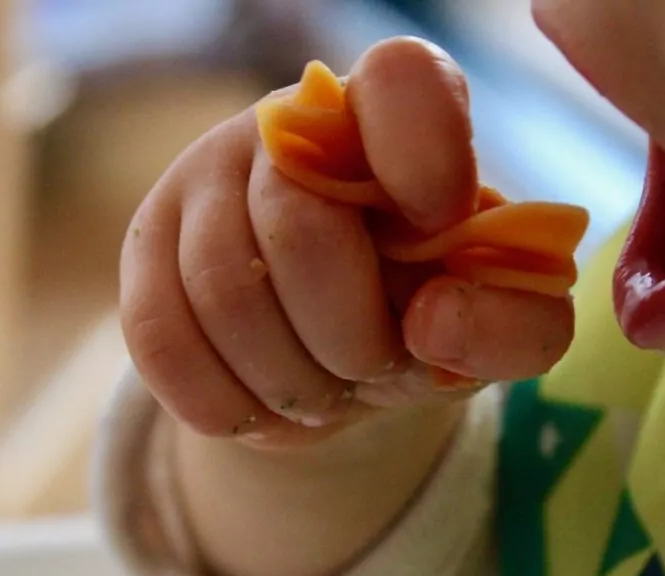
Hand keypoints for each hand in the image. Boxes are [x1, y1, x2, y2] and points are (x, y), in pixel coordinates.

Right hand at [120, 37, 572, 446]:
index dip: (424, 154)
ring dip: (289, 383)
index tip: (440, 223)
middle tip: (373, 369)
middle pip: (300, 229)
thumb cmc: (424, 310)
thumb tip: (432, 322)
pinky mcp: (145, 244)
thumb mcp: (492, 323)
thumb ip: (519, 326)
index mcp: (395, 113)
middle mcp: (288, 124)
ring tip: (323, 394)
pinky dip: (226, 403)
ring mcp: (203, 176)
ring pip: (224, 291)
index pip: (401, 81)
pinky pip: (161, 338)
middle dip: (351, 342)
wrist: (330, 344)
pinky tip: (262, 407)